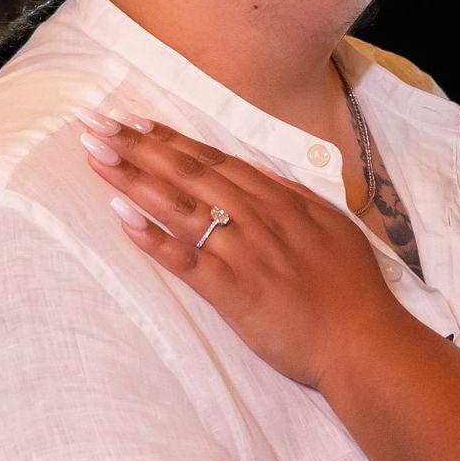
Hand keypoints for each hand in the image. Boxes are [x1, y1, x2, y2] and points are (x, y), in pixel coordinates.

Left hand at [77, 111, 399, 387]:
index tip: (133, 120)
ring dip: (134, 179)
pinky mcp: (234, 291)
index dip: (170, 139)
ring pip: (180, 206)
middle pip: (189, 173)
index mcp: (281, 200)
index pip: (214, 160)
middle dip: (138, 146)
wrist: (364, 341)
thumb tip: (265, 177)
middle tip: (95, 125)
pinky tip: (121, 219)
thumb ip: (295, 199)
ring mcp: (245, 252)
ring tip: (96, 156)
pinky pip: (186, 259)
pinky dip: (153, 238)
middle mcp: (259, 218)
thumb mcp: (332, 227)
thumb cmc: (352, 290)